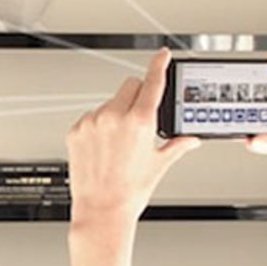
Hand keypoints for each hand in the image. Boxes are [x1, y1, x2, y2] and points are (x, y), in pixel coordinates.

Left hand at [67, 48, 200, 225]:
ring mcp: (92, 122)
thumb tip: (191, 138)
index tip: (162, 55)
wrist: (101, 211)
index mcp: (139, 122)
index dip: (158, 64)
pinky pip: (91, 117)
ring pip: (110, 102)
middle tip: (140, 119)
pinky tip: (104, 147)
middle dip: (138, 96)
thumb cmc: (129, 192)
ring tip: (119, 143)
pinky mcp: (76, 130)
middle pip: (130, 86)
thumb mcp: (159, 164)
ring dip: (117, 112)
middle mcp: (113, 117)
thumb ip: (177, 144)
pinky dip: (99, 125)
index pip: (152, 82)